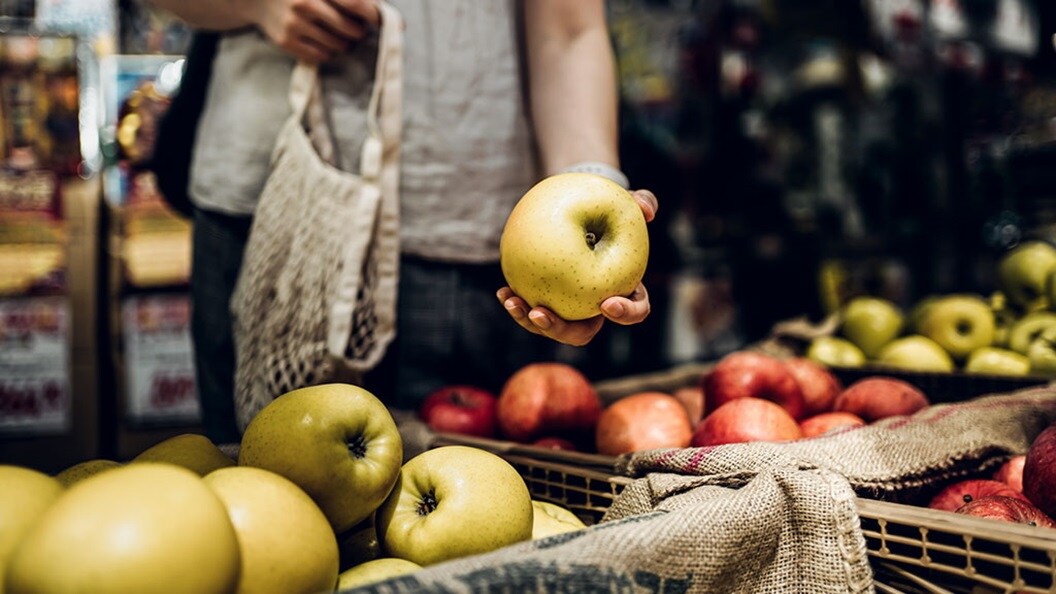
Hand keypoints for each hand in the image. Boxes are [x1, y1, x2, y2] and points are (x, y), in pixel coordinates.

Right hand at [255, 0, 379, 62]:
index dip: (372, 14)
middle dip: (358, 31)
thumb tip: (398, 22)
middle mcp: (305, 3)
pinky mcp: (286, 41)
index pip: (354, 3)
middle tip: (355, 29)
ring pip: (338, 45)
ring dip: (344, 43)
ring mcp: (294, 23)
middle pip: (350, 28)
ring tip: (338, 35)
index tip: (378, 21)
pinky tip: (322, 42)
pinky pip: (321, 56)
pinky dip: (328, 51)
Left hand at [497, 189, 657, 346]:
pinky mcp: (548, 301)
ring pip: (552, 326)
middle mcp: (596, 308)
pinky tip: (502, 291)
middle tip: (540, 314)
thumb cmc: (611, 209)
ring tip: (513, 302)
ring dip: (530, 321)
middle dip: (560, 329)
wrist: (582, 212)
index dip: (624, 314)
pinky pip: (531, 308)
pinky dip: (516, 303)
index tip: (606, 303)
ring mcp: (570, 308)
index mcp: (625, 292)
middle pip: (582, 332)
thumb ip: (643, 202)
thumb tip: (647, 209)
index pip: (633, 311)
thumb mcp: (630, 201)